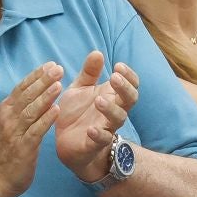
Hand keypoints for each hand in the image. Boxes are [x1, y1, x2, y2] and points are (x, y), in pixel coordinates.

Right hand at [0, 64, 61, 196]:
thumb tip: (40, 89)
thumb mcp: (11, 122)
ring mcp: (15, 132)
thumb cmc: (7, 148)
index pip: (22, 87)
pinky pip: (36, 131)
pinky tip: (56, 110)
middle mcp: (9, 118)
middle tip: (58, 68)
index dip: (36, 75)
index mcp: (7, 109)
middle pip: (27, 95)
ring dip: (45, 96)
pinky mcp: (23, 147)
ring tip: (59, 84)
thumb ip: (22, 107)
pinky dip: (46, 119)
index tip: (51, 64)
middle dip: (43, 80)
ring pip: (31, 110)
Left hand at [54, 52, 138, 181]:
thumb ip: (89, 73)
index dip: (129, 75)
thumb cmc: (77, 112)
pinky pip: (101, 139)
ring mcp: (106, 127)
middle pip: (130, 99)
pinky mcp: (94, 144)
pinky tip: (91, 128)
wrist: (66, 142)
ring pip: (118, 118)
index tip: (118, 65)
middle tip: (114, 78)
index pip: (131, 84)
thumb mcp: (80, 88)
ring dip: (111, 109)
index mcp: (111, 96)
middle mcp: (113, 111)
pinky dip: (98, 134)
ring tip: (99, 100)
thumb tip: (97, 52)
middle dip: (125, 88)